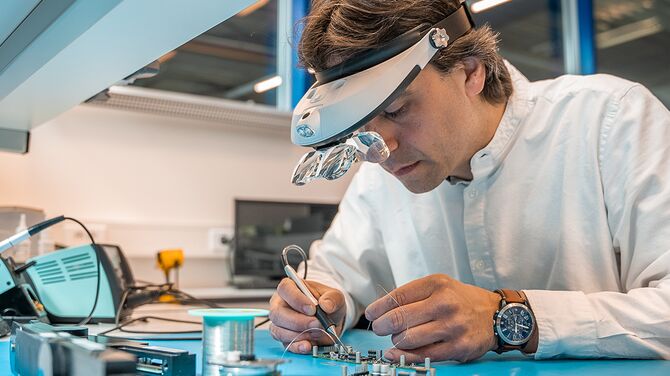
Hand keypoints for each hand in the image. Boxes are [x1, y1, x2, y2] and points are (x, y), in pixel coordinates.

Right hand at [269, 278, 345, 353]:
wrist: (331, 320)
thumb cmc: (327, 303)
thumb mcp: (335, 296)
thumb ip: (332, 298)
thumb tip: (326, 305)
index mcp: (290, 288)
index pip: (285, 289)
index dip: (296, 299)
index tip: (312, 308)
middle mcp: (280, 304)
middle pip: (278, 313)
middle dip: (298, 321)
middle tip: (317, 324)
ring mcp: (280, 323)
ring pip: (279, 331)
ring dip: (299, 335)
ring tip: (317, 333)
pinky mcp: (284, 338)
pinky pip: (285, 344)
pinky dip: (298, 346)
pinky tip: (308, 345)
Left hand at [365, 274, 499, 362]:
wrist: (496, 315)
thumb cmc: (461, 300)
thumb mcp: (439, 286)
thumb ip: (413, 295)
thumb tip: (382, 309)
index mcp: (437, 284)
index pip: (398, 296)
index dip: (379, 307)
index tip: (371, 314)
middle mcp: (444, 303)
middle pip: (399, 318)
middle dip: (382, 326)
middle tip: (378, 328)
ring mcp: (452, 327)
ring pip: (408, 338)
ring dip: (395, 340)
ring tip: (396, 337)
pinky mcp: (458, 347)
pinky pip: (423, 355)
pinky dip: (404, 355)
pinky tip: (395, 353)